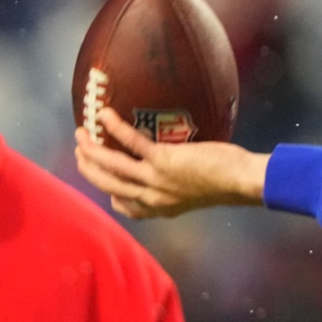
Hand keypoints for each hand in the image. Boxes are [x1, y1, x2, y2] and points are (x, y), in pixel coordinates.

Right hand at [74, 108, 268, 218]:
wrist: (241, 181)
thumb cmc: (226, 182)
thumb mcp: (194, 194)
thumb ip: (176, 188)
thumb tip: (171, 170)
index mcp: (160, 207)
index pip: (125, 206)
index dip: (109, 194)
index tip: (103, 180)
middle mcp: (153, 198)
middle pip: (107, 185)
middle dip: (88, 168)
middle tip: (80, 150)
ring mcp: (155, 180)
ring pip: (111, 166)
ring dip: (91, 149)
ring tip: (81, 132)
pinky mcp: (163, 161)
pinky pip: (131, 142)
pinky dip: (115, 127)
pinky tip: (105, 115)